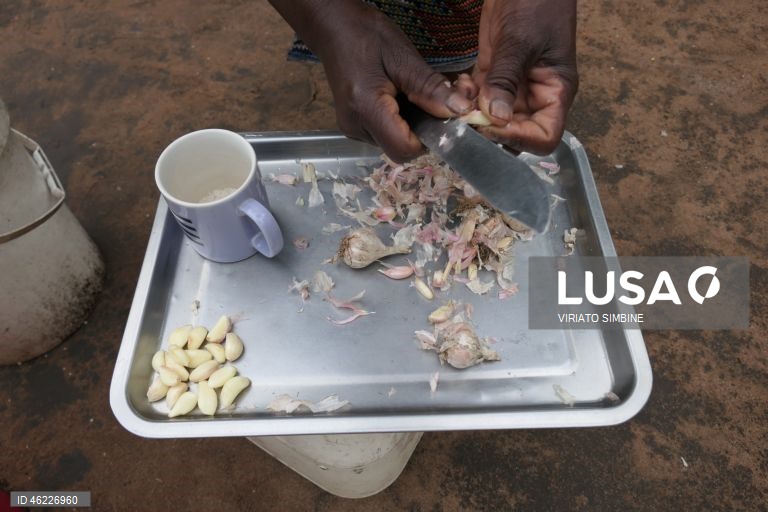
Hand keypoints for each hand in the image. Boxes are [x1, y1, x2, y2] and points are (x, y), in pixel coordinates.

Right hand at [269, 0, 472, 161]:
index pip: (404, 148)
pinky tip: (402, 98)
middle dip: (424, 131)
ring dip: (413, 125)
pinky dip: (401, 121)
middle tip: (436, 100)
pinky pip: (386, 134)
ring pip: (394, 143)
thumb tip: (460, 111)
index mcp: (365, 108)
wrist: (333, 28)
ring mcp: (353, 129)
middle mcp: (356, 127)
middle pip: (400, 148)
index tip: (443, 114)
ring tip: (415, 94)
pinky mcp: (355, 126)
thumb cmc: (366, 36)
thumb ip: (430, 88)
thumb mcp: (404, 57)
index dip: (429, 138)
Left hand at [472, 0, 578, 153]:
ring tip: (460, 96)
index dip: (519, 138)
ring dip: (473, 115)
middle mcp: (535, 97)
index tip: (491, 125)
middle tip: (465, 117)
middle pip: (515, 133)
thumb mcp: (520, 41)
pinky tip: (458, 84)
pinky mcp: (493, 76)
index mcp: (555, 92)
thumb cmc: (536, 3)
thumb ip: (506, 79)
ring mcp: (513, 88)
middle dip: (490, 130)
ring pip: (492, 120)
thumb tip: (496, 117)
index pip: (544, 137)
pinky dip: (466, 98)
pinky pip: (479, 99)